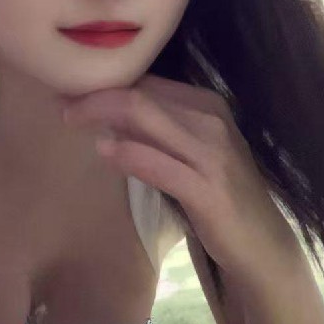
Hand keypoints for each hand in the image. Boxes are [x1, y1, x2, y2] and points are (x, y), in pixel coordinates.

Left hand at [61, 73, 300, 279]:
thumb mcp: (191, 150)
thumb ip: (156, 128)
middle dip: (95, 95)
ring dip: (100, 114)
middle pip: (140, 94)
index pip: (147, 81)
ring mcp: (211, 154)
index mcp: (207, 104)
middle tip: (62, 103)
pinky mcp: (207, 191)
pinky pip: (157, 164)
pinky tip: (103, 151)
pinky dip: (127, 154)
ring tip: (71, 119)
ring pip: (144, 116)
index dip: (105, 83)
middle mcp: (211, 120)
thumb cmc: (217, 192)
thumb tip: (107, 112)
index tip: (73, 89)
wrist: (260, 242)